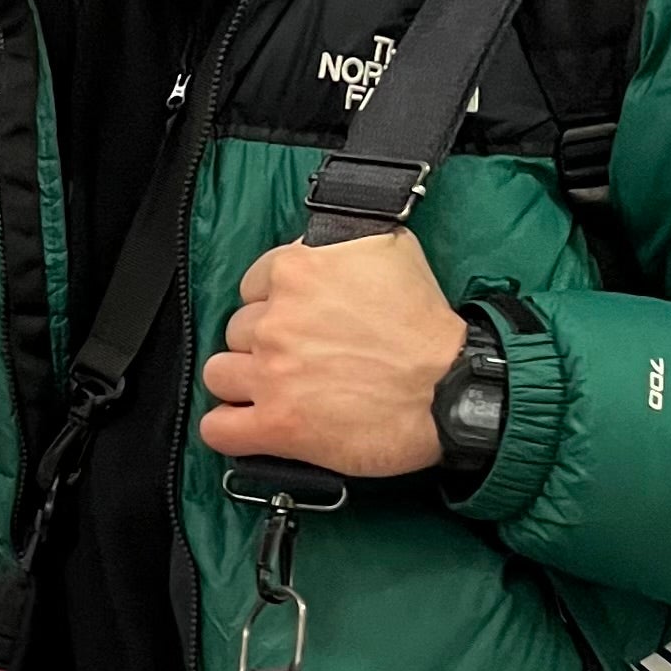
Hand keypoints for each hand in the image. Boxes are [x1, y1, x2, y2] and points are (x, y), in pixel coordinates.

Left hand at [199, 232, 465, 477]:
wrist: (452, 387)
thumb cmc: (427, 325)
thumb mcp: (391, 249)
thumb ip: (341, 242)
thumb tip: (319, 243)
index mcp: (295, 272)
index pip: (252, 286)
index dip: (273, 305)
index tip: (296, 320)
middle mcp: (275, 321)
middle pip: (236, 331)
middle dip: (262, 344)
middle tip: (298, 358)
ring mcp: (270, 375)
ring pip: (217, 375)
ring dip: (241, 382)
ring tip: (274, 390)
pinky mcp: (277, 425)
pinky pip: (218, 428)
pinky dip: (228, 429)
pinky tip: (247, 425)